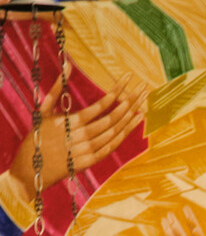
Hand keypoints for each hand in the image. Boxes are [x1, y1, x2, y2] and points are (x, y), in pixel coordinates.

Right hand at [7, 75, 140, 190]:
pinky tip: (137, 119)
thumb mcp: (43, 111)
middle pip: (113, 118)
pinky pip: (113, 145)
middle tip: (143, 86)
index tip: (128, 77)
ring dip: (132, 115)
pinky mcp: (91, 161)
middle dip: (131, 100)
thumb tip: (67, 66)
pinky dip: (126, 132)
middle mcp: (81, 136)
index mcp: (70, 123)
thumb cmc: (37, 136)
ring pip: (116, 131)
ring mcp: (88, 150)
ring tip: (143, 99)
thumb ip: (56, 89)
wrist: (31, 170)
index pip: (100, 105)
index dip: (117, 91)